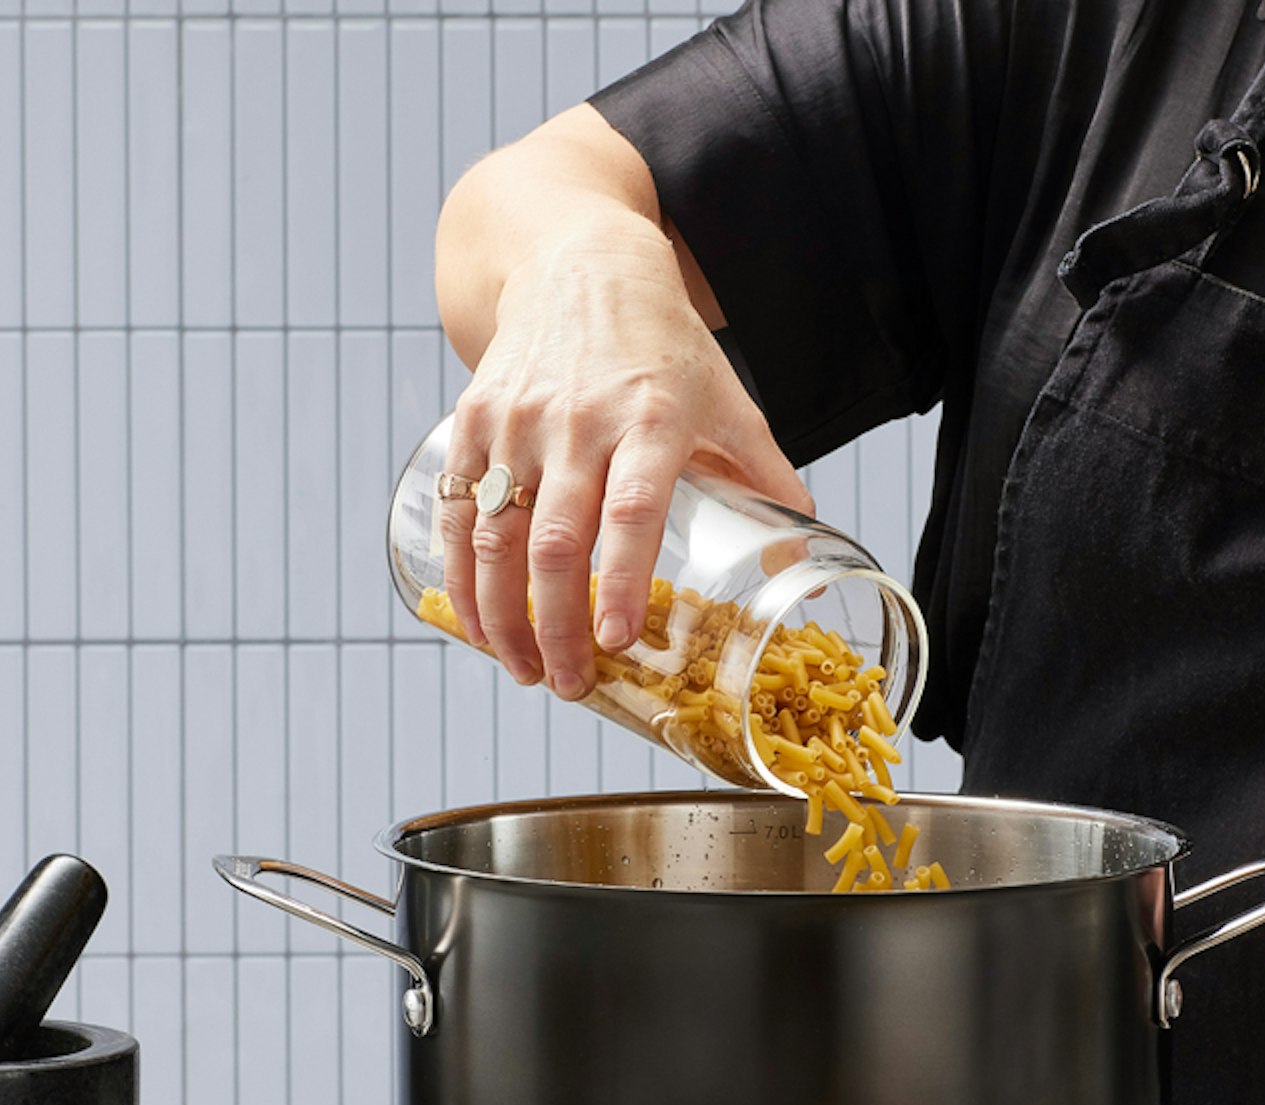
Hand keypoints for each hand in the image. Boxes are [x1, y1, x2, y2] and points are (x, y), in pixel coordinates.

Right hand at [437, 221, 810, 699]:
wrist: (579, 261)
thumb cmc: (661, 344)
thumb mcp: (728, 401)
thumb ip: (768, 480)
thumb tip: (805, 565)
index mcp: (650, 419)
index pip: (632, 509)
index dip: (620, 578)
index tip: (616, 640)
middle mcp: (577, 421)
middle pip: (554, 540)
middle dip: (559, 626)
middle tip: (572, 683)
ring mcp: (517, 422)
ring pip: (496, 537)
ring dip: (505, 618)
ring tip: (525, 671)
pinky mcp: (472, 422)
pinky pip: (459, 514)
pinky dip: (462, 581)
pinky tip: (478, 627)